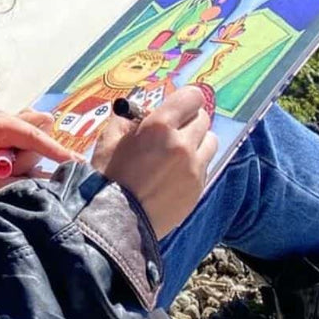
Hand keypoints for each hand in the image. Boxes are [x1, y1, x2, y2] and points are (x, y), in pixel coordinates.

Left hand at [0, 109, 75, 206]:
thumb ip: (19, 182)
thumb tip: (49, 182)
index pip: (34, 135)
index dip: (56, 150)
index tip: (76, 162)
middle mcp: (2, 117)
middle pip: (40, 127)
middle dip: (32, 152)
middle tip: (8, 170)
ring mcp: (4, 122)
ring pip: (36, 132)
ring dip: (26, 156)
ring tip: (1, 170)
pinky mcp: (6, 131)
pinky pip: (29, 137)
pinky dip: (25, 153)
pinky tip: (8, 165)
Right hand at [101, 86, 217, 238]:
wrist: (116, 222)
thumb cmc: (108, 178)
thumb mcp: (109, 140)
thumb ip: (127, 119)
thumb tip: (139, 110)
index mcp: (160, 126)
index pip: (193, 97)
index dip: (184, 100)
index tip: (175, 108)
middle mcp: (183, 144)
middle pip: (203, 118)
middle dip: (188, 120)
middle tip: (172, 131)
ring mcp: (194, 168)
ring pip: (210, 141)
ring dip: (196, 142)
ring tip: (177, 153)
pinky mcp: (198, 188)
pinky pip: (205, 166)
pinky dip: (194, 165)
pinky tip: (174, 175)